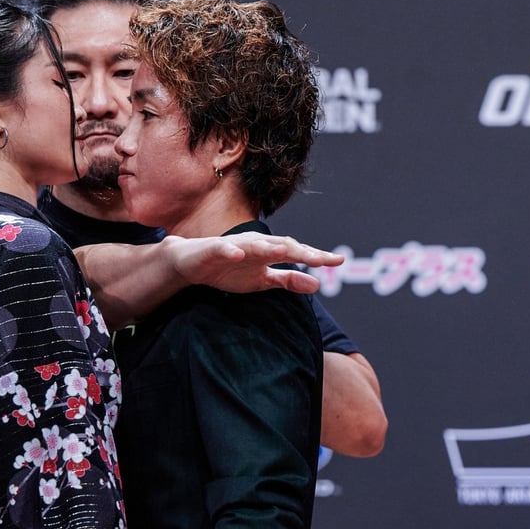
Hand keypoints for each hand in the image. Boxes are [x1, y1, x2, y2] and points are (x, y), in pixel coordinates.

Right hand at [165, 232, 343, 294]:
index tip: (338, 261)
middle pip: (281, 245)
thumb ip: (287, 280)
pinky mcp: (213, 250)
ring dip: (269, 248)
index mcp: (267, 252)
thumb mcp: (261, 281)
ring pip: (254, 245)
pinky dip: (231, 251)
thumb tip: (317, 284)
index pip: (296, 252)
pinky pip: (223, 249)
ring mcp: (234, 245)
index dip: (316, 257)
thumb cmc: (228, 270)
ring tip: (286, 253)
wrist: (191, 264)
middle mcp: (254, 244)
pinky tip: (238, 255)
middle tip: (321, 259)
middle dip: (301, 251)